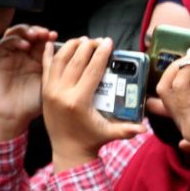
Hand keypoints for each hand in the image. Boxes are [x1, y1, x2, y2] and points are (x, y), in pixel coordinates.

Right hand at [0, 25, 56, 143]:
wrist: (13, 116)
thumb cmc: (31, 105)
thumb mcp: (51, 84)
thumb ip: (59, 70)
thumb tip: (77, 58)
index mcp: (38, 60)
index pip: (44, 40)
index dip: (50, 36)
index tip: (56, 36)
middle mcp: (25, 55)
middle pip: (31, 33)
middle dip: (39, 30)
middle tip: (46, 34)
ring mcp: (12, 56)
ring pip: (17, 33)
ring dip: (26, 31)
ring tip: (35, 36)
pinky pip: (4, 43)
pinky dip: (14, 40)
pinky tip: (24, 45)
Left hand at [43, 38, 146, 172]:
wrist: (67, 150)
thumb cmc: (91, 140)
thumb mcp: (110, 133)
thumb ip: (127, 129)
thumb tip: (145, 128)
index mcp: (79, 101)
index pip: (92, 70)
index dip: (101, 54)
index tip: (108, 42)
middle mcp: (62, 93)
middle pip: (76, 61)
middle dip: (87, 47)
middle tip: (97, 40)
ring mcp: (50, 91)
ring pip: (59, 61)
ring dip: (70, 47)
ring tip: (82, 40)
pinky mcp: (44, 91)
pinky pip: (45, 68)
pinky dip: (48, 55)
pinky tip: (51, 43)